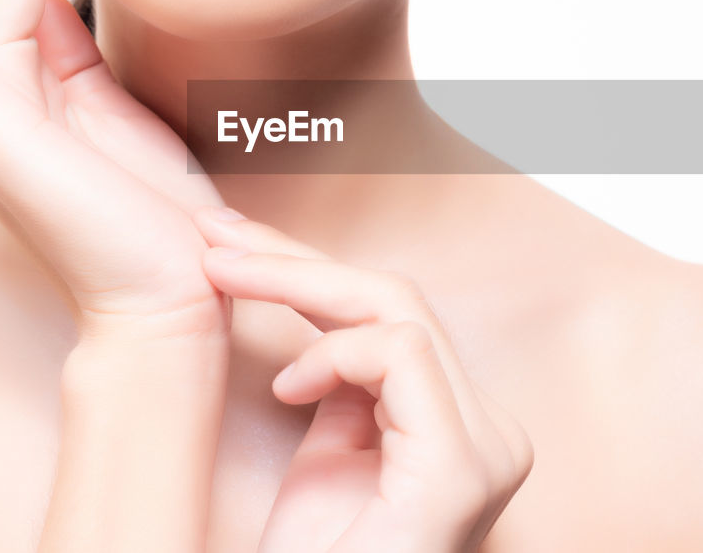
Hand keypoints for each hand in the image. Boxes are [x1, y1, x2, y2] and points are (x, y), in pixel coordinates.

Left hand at [191, 207, 534, 552]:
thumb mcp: (324, 456)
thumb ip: (337, 384)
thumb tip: (300, 289)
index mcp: (459, 424)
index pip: (392, 314)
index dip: (310, 268)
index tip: (233, 244)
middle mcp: (488, 430)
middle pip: (396, 300)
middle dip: (296, 258)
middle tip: (213, 234)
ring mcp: (486, 449)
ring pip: (399, 311)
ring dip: (299, 282)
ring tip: (222, 278)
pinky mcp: (461, 469)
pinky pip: (401, 357)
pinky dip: (333, 356)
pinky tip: (285, 389)